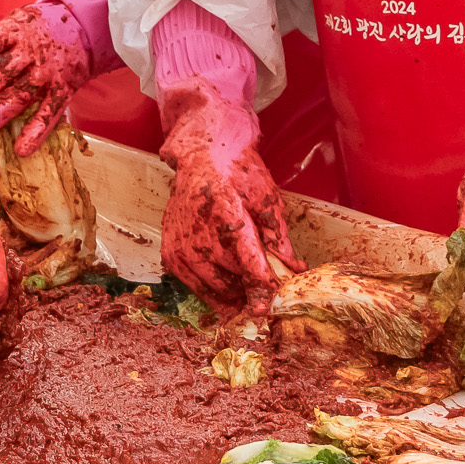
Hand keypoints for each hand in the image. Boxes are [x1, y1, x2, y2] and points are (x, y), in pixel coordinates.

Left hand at [0, 0, 94, 155]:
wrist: (84, 28)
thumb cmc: (38, 27)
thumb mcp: (12, 22)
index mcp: (10, 34)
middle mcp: (26, 55)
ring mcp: (45, 74)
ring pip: (14, 100)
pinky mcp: (62, 90)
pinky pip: (48, 115)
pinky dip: (35, 133)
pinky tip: (20, 149)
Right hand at [158, 75, 301, 311]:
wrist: (201, 157)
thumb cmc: (237, 173)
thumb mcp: (266, 198)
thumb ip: (278, 236)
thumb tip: (294, 268)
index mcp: (227, 214)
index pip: (247, 262)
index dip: (260, 288)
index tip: (268, 306)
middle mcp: (199, 233)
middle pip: (232, 282)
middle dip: (252, 291)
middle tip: (266, 289)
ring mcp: (182, 246)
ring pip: (214, 290)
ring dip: (234, 295)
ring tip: (249, 287)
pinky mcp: (170, 255)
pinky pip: (195, 287)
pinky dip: (213, 290)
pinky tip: (227, 280)